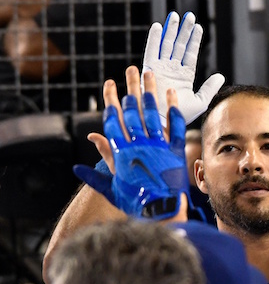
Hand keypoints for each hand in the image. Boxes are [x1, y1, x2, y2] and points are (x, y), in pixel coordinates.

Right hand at [73, 66, 188, 219]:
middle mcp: (139, 145)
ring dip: (150, 92)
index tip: (109, 84)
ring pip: (153, 114)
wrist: (161, 213)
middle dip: (131, 87)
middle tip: (131, 70)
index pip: (113, 120)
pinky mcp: (176, 151)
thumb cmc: (135, 203)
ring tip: (149, 74)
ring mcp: (158, 146)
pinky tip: (171, 94)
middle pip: (133, 110)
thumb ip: (96, 173)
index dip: (111, 100)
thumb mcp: (112, 189)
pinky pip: (175, 126)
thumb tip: (77, 165)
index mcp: (121, 152)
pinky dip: (173, 109)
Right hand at [142, 11, 224, 125]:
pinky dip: (154, 39)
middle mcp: (172, 70)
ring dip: (171, 30)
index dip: (194, 40)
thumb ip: (210, 88)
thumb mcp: (200, 102)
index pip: (190, 54)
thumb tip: (220, 76)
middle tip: (189, 15)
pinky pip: (151, 51)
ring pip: (166, 45)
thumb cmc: (179, 116)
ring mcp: (161, 69)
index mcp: (184, 76)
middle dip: (184, 30)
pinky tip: (159, 27)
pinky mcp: (149, 70)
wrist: (162, 123)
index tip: (198, 27)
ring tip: (176, 16)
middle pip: (179, 45)